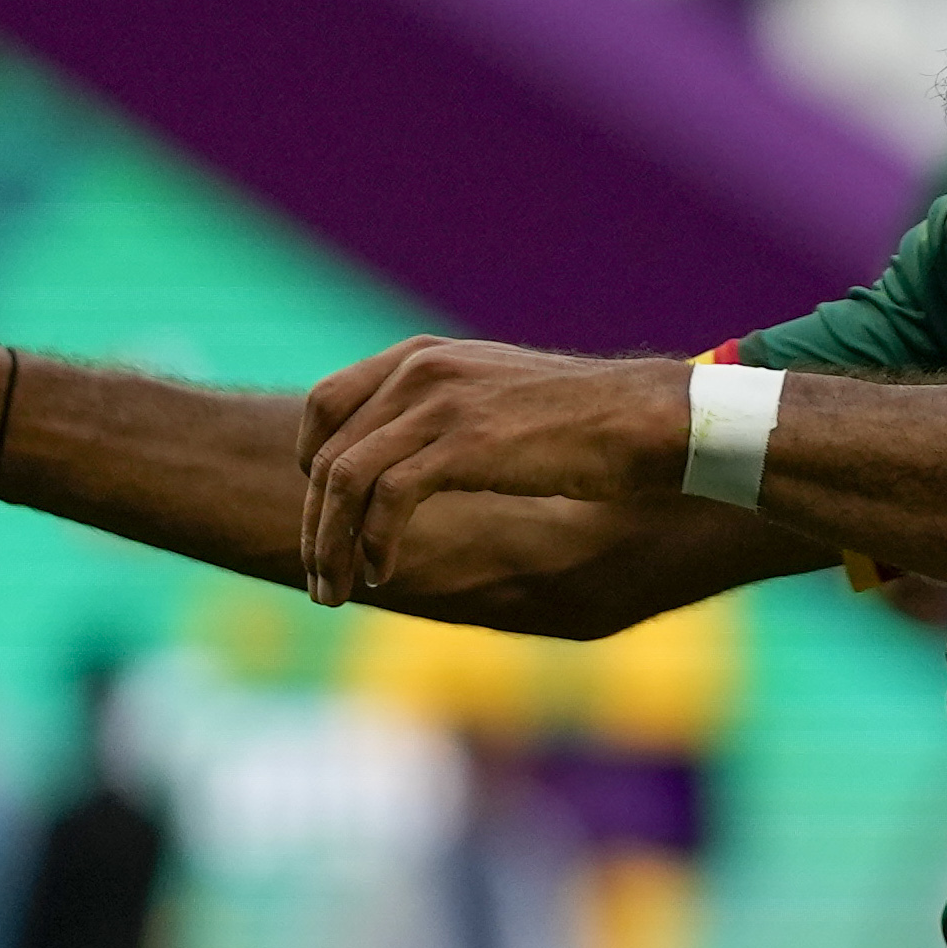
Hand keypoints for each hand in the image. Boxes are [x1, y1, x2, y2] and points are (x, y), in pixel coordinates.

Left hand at [295, 336, 674, 609]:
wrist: (635, 419)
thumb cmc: (573, 418)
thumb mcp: (490, 395)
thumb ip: (439, 410)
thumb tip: (402, 458)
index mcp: (418, 356)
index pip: (326, 405)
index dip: (311, 465)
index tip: (324, 516)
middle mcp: (417, 371)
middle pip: (327, 451)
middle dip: (315, 524)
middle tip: (320, 579)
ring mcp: (438, 405)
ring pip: (345, 481)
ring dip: (332, 546)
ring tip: (337, 591)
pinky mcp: (462, 445)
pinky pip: (388, 500)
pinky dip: (374, 544)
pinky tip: (382, 573)